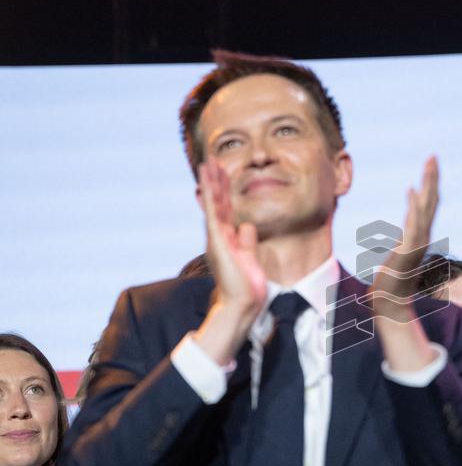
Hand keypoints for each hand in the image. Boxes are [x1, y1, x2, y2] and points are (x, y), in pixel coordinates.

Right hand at [193, 161, 267, 364]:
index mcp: (227, 240)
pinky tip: (208, 181)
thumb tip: (247, 225)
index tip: (223, 175)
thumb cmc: (246, 286)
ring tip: (208, 163)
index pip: (224, 211)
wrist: (242, 304)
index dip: (224, 192)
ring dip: (210, 183)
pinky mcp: (218, 240)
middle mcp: (218, 237)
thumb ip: (247, 241)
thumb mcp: (249, 257)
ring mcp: (216, 238)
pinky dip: (210, 195)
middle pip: (217, 203)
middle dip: (215, 182)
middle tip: (212, 162)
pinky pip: (213, 212)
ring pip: (212, 204)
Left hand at [369, 157, 439, 319]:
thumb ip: (403, 243)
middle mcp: (423, 236)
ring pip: (425, 207)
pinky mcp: (409, 250)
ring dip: (427, 185)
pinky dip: (413, 207)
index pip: (427, 204)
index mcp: (420, 235)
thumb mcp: (397, 255)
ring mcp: (418, 243)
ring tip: (428, 164)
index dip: (429, 184)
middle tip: (433, 156)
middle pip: (431, 200)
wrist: (390, 303)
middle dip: (432, 177)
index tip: (430, 165)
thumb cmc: (391, 282)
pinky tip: (411, 190)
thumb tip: (403, 237)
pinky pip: (413, 224)